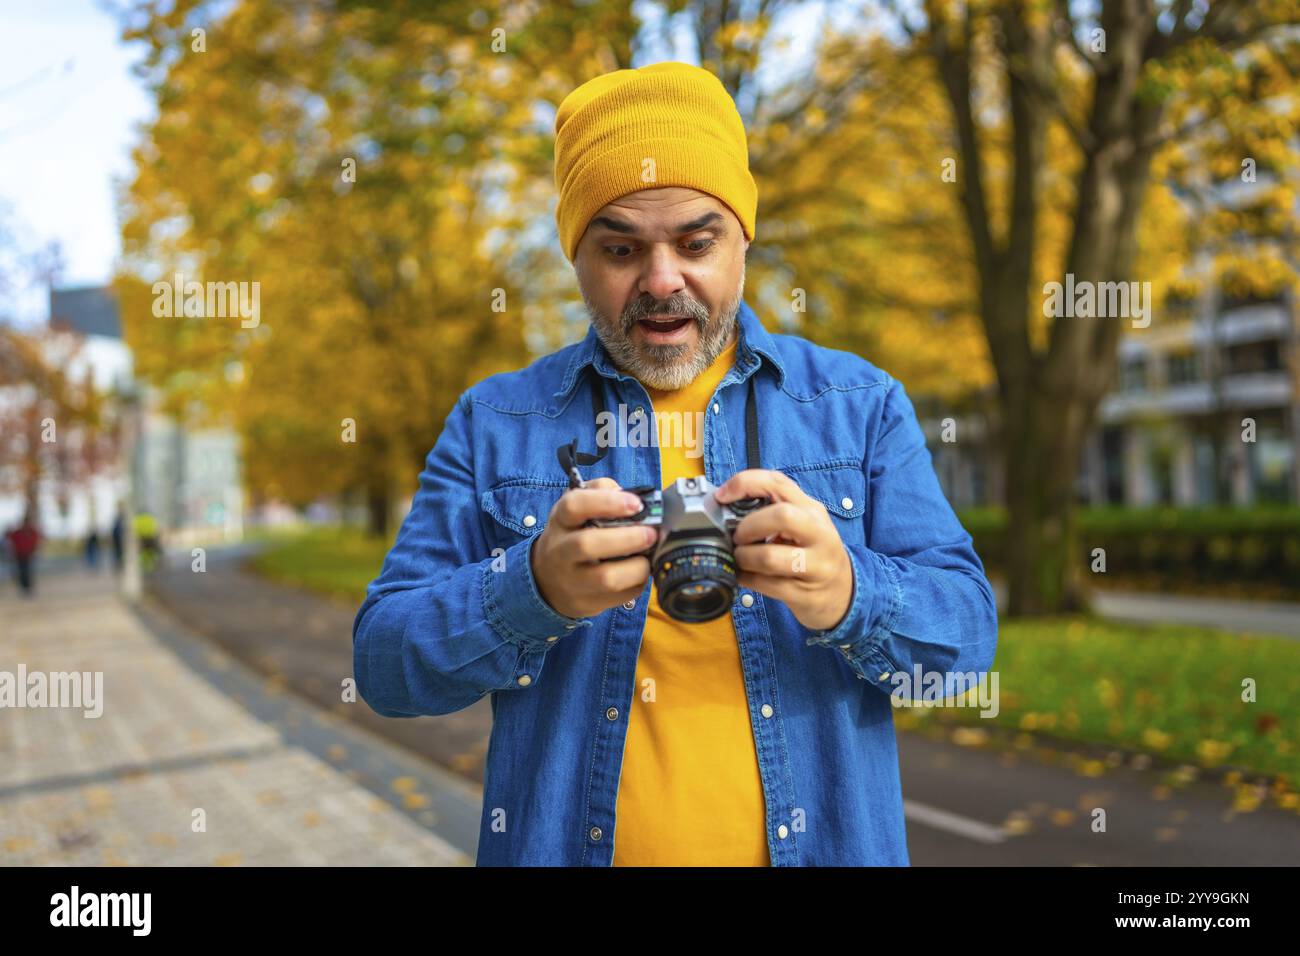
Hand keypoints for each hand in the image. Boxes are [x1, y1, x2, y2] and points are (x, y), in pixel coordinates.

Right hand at [530, 477, 655, 618]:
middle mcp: (560, 551)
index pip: (574, 506)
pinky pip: (618, 597)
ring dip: (636, 567)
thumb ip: (601, 492)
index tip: (636, 504)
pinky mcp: (584, 603)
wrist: (546, 579)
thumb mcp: (577, 508)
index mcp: (561, 520)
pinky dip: (636, 585)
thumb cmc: (572, 535)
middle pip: (587, 544)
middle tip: (651, 534)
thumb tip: (629, 495)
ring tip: (649, 558)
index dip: (607, 502)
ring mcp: (571, 580)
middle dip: (626, 538)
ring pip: (605, 578)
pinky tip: (640, 574)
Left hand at [715, 469, 853, 631]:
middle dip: (749, 526)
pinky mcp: (805, 594)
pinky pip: (766, 585)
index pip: (779, 483)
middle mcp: (819, 534)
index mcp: (812, 510)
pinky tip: (744, 575)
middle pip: (782, 516)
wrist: (844, 592)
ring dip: (744, 557)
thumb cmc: (814, 553)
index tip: (722, 496)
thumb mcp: (802, 524)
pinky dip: (746, 579)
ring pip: (770, 557)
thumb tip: (726, 504)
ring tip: (740, 558)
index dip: (745, 484)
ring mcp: (816, 566)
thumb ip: (772, 509)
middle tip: (738, 536)